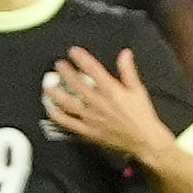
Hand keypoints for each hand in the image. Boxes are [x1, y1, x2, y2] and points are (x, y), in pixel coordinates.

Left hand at [44, 46, 176, 160]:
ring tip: (48, 86)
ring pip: (68, 103)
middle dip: (65, 72)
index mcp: (111, 91)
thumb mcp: (138, 90)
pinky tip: (52, 110)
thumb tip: (125, 54)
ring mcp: (91, 118)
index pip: (93, 69)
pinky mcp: (88, 130)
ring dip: (56, 93)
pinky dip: (58, 116)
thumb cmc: (142, 116)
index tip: (73, 51)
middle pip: (76, 84)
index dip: (81, 58)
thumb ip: (128, 71)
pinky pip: (69, 123)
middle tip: (58, 65)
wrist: (144, 140)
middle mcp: (98, 103)